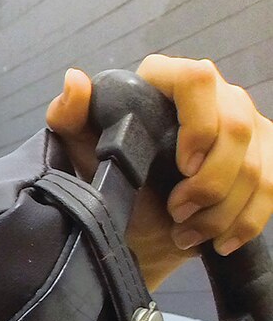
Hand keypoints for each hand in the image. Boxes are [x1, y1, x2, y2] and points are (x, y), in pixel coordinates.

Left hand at [46, 56, 272, 284]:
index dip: (198, 124)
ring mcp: (244, 124)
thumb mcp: (78, 149)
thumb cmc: (103, 176)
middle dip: (211, 182)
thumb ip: (69, 114)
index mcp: (165, 81)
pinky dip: (245, 222)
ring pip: (258, 166)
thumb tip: (74, 79)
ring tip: (186, 232)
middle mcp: (214, 94)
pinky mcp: (263, 156)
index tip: (182, 166)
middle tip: (177, 212)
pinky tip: (219, 241)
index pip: (196, 80)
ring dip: (223, 210)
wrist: (133, 220)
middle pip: (237, 128)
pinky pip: (272, 189)